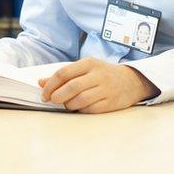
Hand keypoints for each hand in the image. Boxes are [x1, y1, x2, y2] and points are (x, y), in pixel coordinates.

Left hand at [37, 57, 158, 113]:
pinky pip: (91, 109)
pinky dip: (81, 110)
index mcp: (89, 63)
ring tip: (66, 105)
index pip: (64, 73)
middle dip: (57, 96)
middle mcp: (98, 75)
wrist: (132, 81)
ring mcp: (106, 89)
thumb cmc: (102, 74)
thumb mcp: (85, 69)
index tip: (44, 94)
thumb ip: (64, 75)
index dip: (50, 85)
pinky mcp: (111, 103)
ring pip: (80, 100)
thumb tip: (41, 83)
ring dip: (68, 105)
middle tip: (52, 101)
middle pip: (72, 87)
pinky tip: (78, 108)